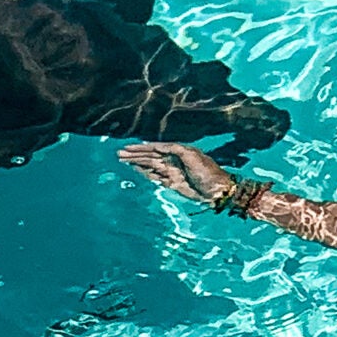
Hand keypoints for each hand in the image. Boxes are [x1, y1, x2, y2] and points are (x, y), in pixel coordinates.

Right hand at [119, 141, 233, 204]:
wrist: (217, 190)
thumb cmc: (207, 171)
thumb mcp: (191, 156)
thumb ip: (174, 149)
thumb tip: (158, 146)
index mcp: (177, 151)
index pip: (154, 148)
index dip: (140, 148)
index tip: (127, 148)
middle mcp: (172, 160)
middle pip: (149, 157)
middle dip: (134, 155)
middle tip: (119, 154)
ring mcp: (172, 172)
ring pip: (150, 166)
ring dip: (137, 163)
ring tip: (124, 160)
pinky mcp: (173, 184)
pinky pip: (156, 177)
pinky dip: (146, 174)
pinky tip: (137, 170)